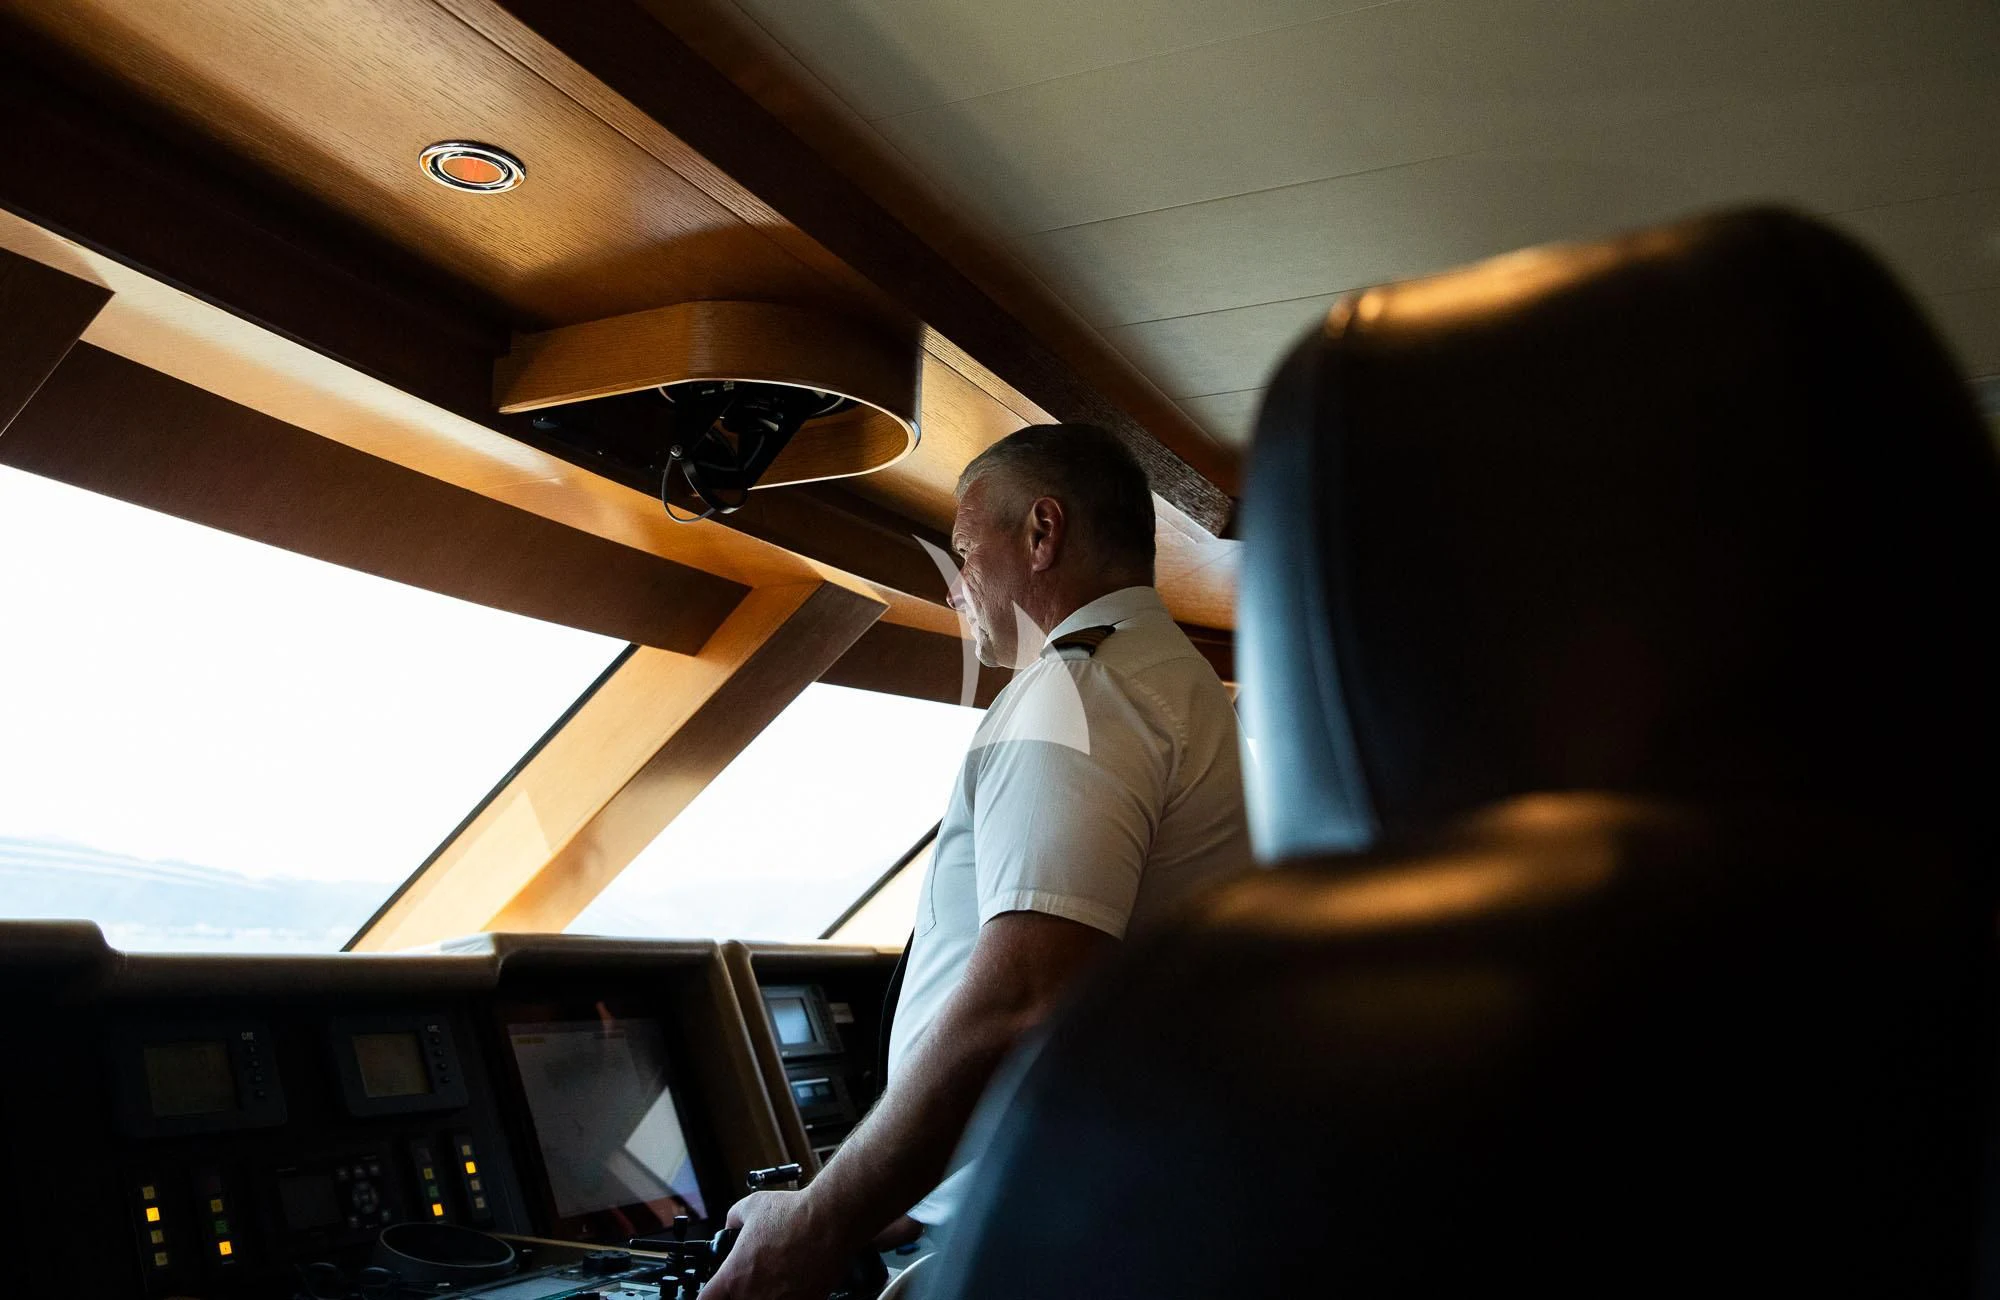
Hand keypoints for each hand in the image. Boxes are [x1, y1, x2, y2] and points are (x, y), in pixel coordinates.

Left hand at [701, 1189, 853, 1299]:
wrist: (830, 1220)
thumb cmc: (793, 1214)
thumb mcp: (751, 1206)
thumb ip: (733, 1220)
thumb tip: (731, 1226)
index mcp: (734, 1276)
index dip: (708, 1295)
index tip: (715, 1290)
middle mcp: (753, 1296)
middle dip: (739, 1292)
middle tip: (753, 1277)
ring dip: (766, 1295)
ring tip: (777, 1277)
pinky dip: (789, 1295)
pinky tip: (795, 1280)